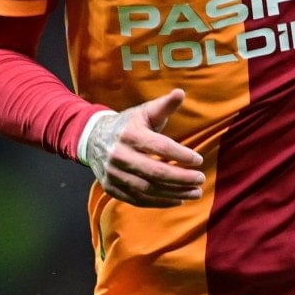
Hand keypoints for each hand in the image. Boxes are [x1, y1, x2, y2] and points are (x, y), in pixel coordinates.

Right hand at [84, 88, 204, 207]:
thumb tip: (181, 92)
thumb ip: (164, 106)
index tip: (199, 160)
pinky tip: (177, 199)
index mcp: (130, 134)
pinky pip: (138, 199)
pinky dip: (160, 202)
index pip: (160, 147)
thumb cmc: (128, 124)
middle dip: (181, 178)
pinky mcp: (111, 188)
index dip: (181, 155)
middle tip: (200, 180)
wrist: (93, 138)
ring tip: (195, 193)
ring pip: (148, 189)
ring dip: (174, 193)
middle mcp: (119, 155)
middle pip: (155, 172)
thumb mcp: (144, 112)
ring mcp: (114, 174)